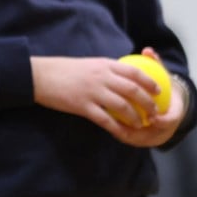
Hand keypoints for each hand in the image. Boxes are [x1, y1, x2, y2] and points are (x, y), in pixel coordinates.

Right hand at [32, 51, 186, 145]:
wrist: (38, 75)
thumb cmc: (60, 69)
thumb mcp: (86, 64)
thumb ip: (104, 70)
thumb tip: (119, 79)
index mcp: (103, 64)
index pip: (134, 72)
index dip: (149, 82)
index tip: (157, 90)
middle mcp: (101, 77)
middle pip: (133, 90)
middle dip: (148, 103)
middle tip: (154, 112)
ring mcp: (93, 92)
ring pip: (123, 107)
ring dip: (135, 117)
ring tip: (140, 124)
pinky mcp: (83, 106)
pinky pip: (106, 120)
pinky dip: (117, 128)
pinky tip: (122, 133)